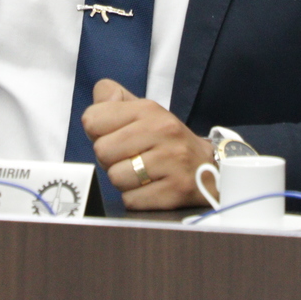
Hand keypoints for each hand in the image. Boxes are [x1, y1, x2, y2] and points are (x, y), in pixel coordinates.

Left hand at [80, 79, 213, 209]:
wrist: (209, 168)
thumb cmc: (165, 141)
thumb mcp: (142, 111)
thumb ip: (112, 99)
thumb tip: (97, 102)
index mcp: (149, 109)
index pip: (92, 120)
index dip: (97, 133)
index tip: (115, 137)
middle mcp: (163, 130)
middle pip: (101, 151)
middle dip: (110, 160)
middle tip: (130, 158)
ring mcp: (172, 160)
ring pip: (115, 178)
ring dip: (124, 181)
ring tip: (142, 174)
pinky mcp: (177, 189)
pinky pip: (131, 200)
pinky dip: (136, 198)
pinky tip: (151, 188)